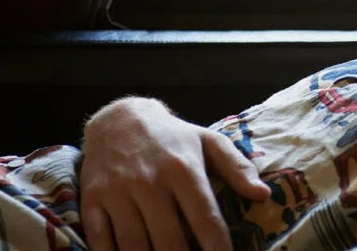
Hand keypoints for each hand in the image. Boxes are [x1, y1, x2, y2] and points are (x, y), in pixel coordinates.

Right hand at [79, 97, 270, 249]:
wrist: (119, 119)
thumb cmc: (172, 137)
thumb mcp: (209, 141)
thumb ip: (237, 167)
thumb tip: (263, 194)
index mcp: (183, 169)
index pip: (205, 218)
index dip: (217, 247)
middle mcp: (149, 182)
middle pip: (169, 240)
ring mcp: (117, 192)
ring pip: (134, 246)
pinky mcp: (93, 199)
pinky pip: (101, 240)